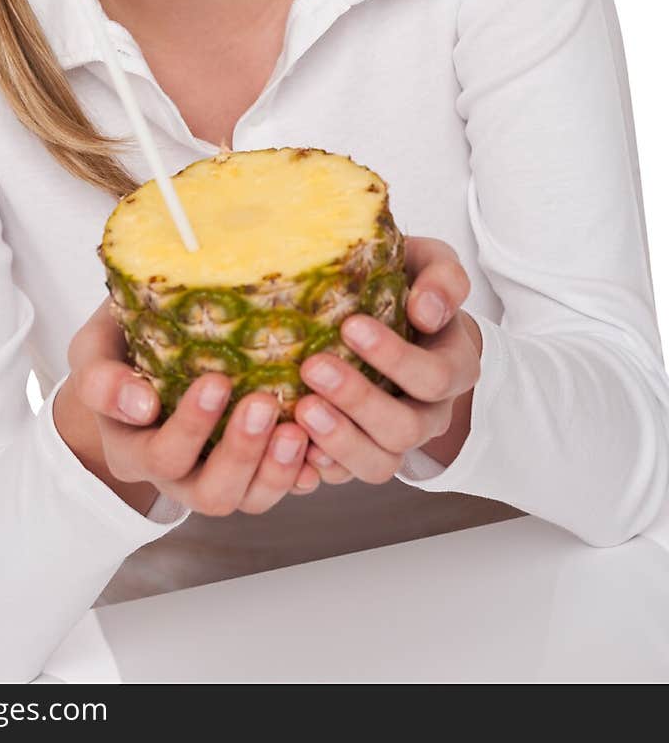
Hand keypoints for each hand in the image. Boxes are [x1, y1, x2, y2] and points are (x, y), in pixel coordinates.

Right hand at [58, 298, 322, 516]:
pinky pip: (281, 486)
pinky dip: (303, 471)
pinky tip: (320, 444)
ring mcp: (216, 476)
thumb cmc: (119, 347)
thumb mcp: (93, 351)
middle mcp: (175, 476)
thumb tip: (139, 403)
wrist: (139, 355)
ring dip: (277, 468)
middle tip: (265, 402)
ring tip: (298, 427)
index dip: (190, 428)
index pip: (161, 454)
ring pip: (250, 499)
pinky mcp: (253, 470)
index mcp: (132, 449)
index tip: (217, 382)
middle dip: (241, 451)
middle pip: (211, 493)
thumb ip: (102, 377)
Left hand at [292, 237, 483, 484]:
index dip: (395, 357)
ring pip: (379, 464)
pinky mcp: (359, 454)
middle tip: (312, 367)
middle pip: (405, 429)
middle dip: (357, 400)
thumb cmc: (410, 287)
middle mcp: (429, 413)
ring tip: (300, 409)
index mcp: (453, 369)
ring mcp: (394, 440)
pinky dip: (316, 466)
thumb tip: (426, 310)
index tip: (351, 324)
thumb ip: (442, 278)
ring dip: (338, 440)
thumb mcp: (432, 266)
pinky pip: (343, 475)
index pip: (434, 376)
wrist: (395, 316)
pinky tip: (289, 441)